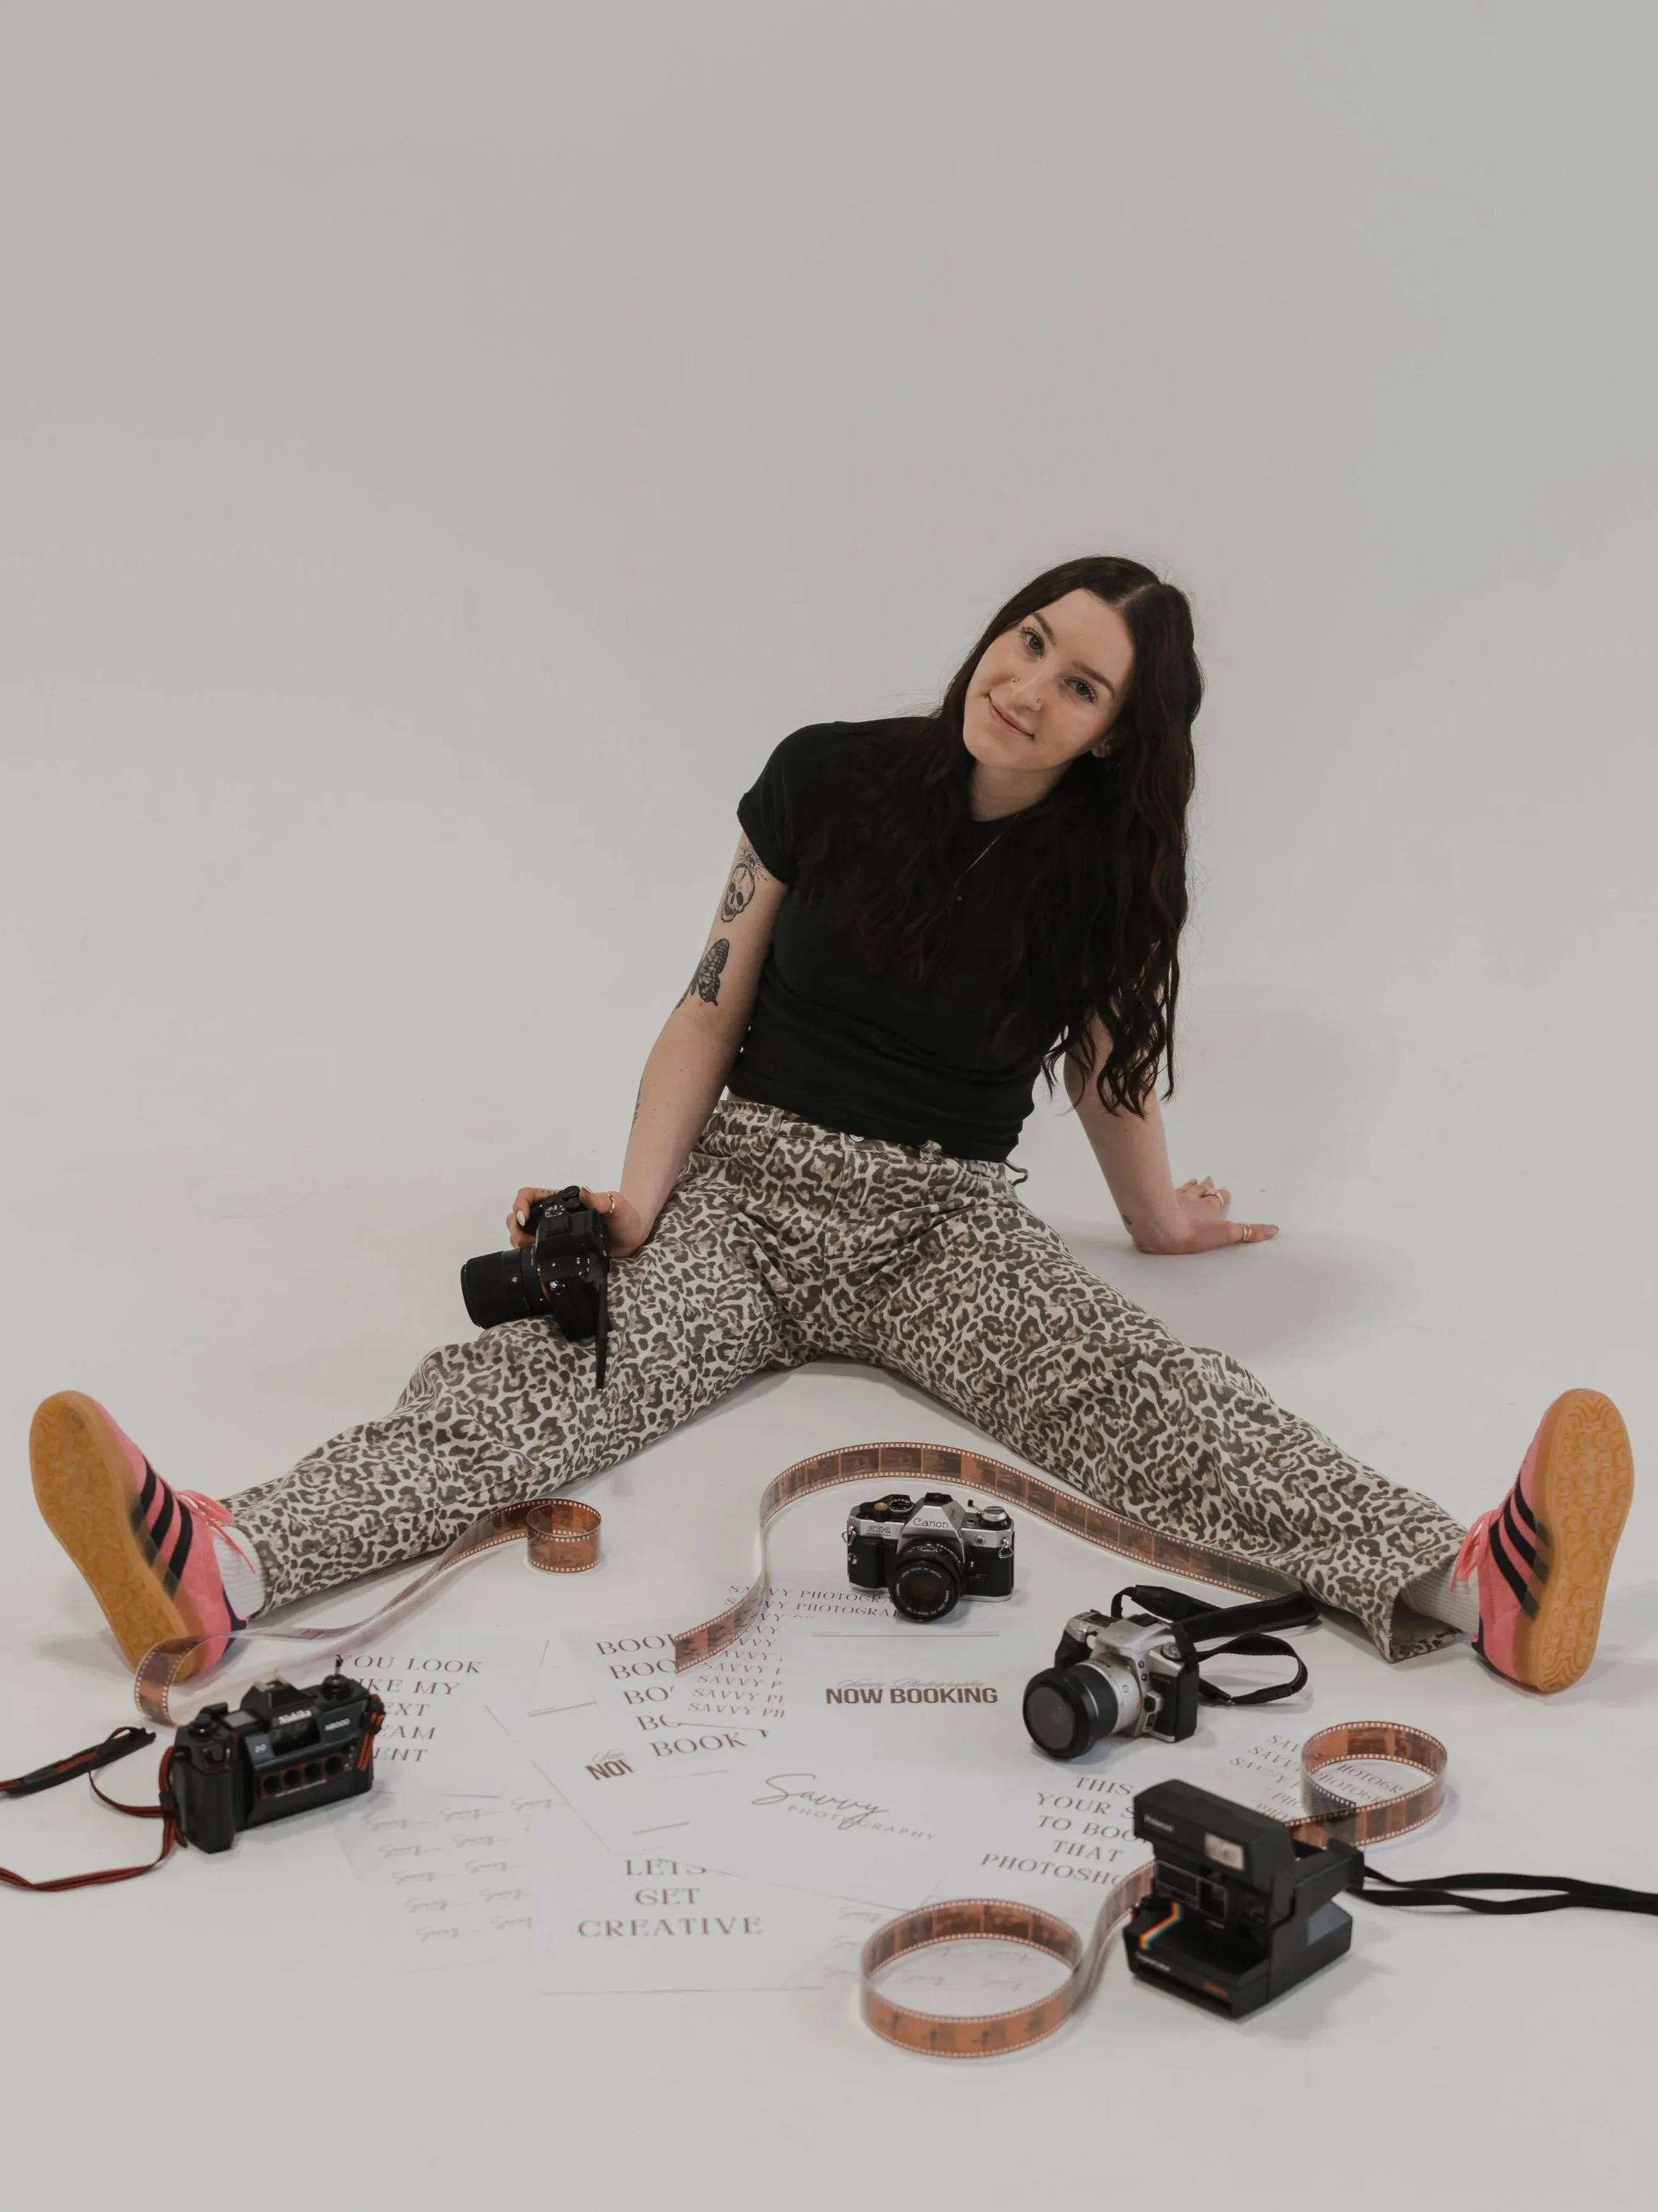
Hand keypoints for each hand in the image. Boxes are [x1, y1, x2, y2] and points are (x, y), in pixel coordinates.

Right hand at [504, 1185, 652, 1259]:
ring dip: (518, 1240)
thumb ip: (601, 1200)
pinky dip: (529, 1255)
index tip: (524, 1219)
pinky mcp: (558, 1250)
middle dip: (515, 1227)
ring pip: (523, 1233)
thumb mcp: (616, 1205)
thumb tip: (583, 1194)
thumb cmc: (625, 1216)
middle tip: (524, 1241)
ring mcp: (554, 1233)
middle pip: (519, 1216)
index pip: (530, 1195)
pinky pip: (535, 1250)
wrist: (633, 1238)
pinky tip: (536, 1261)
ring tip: (528, 1250)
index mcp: (562, 1200)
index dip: (521, 1204)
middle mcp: (554, 1215)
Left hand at [1132, 1177, 1277, 1255]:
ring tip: (1193, 1180)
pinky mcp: (1158, 1200)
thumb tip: (1274, 1229)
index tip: (1225, 1191)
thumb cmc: (1193, 1233)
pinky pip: (1166, 1189)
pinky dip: (1169, 1186)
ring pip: (1185, 1188)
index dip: (1223, 1195)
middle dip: (1207, 1186)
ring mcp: (1174, 1198)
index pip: (1219, 1198)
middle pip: (1202, 1190)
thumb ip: (1248, 1233)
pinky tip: (1165, 1184)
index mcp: (1209, 1208)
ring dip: (1190, 1185)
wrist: (1160, 1225)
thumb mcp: (1224, 1235)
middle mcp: (1193, 1199)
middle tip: (1209, 1179)